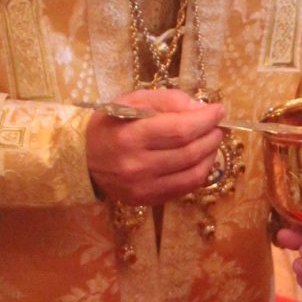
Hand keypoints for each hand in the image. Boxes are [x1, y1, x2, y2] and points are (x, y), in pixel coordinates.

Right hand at [86, 87, 225, 206]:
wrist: (82, 159)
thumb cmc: (110, 124)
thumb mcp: (132, 101)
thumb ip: (167, 100)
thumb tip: (201, 109)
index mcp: (130, 137)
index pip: (180, 130)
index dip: (205, 120)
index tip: (219, 110)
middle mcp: (137, 166)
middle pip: (190, 152)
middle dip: (212, 136)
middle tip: (218, 125)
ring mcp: (143, 187)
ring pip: (193, 173)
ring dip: (211, 155)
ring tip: (212, 141)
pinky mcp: (148, 200)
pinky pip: (186, 188)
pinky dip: (200, 172)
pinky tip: (200, 159)